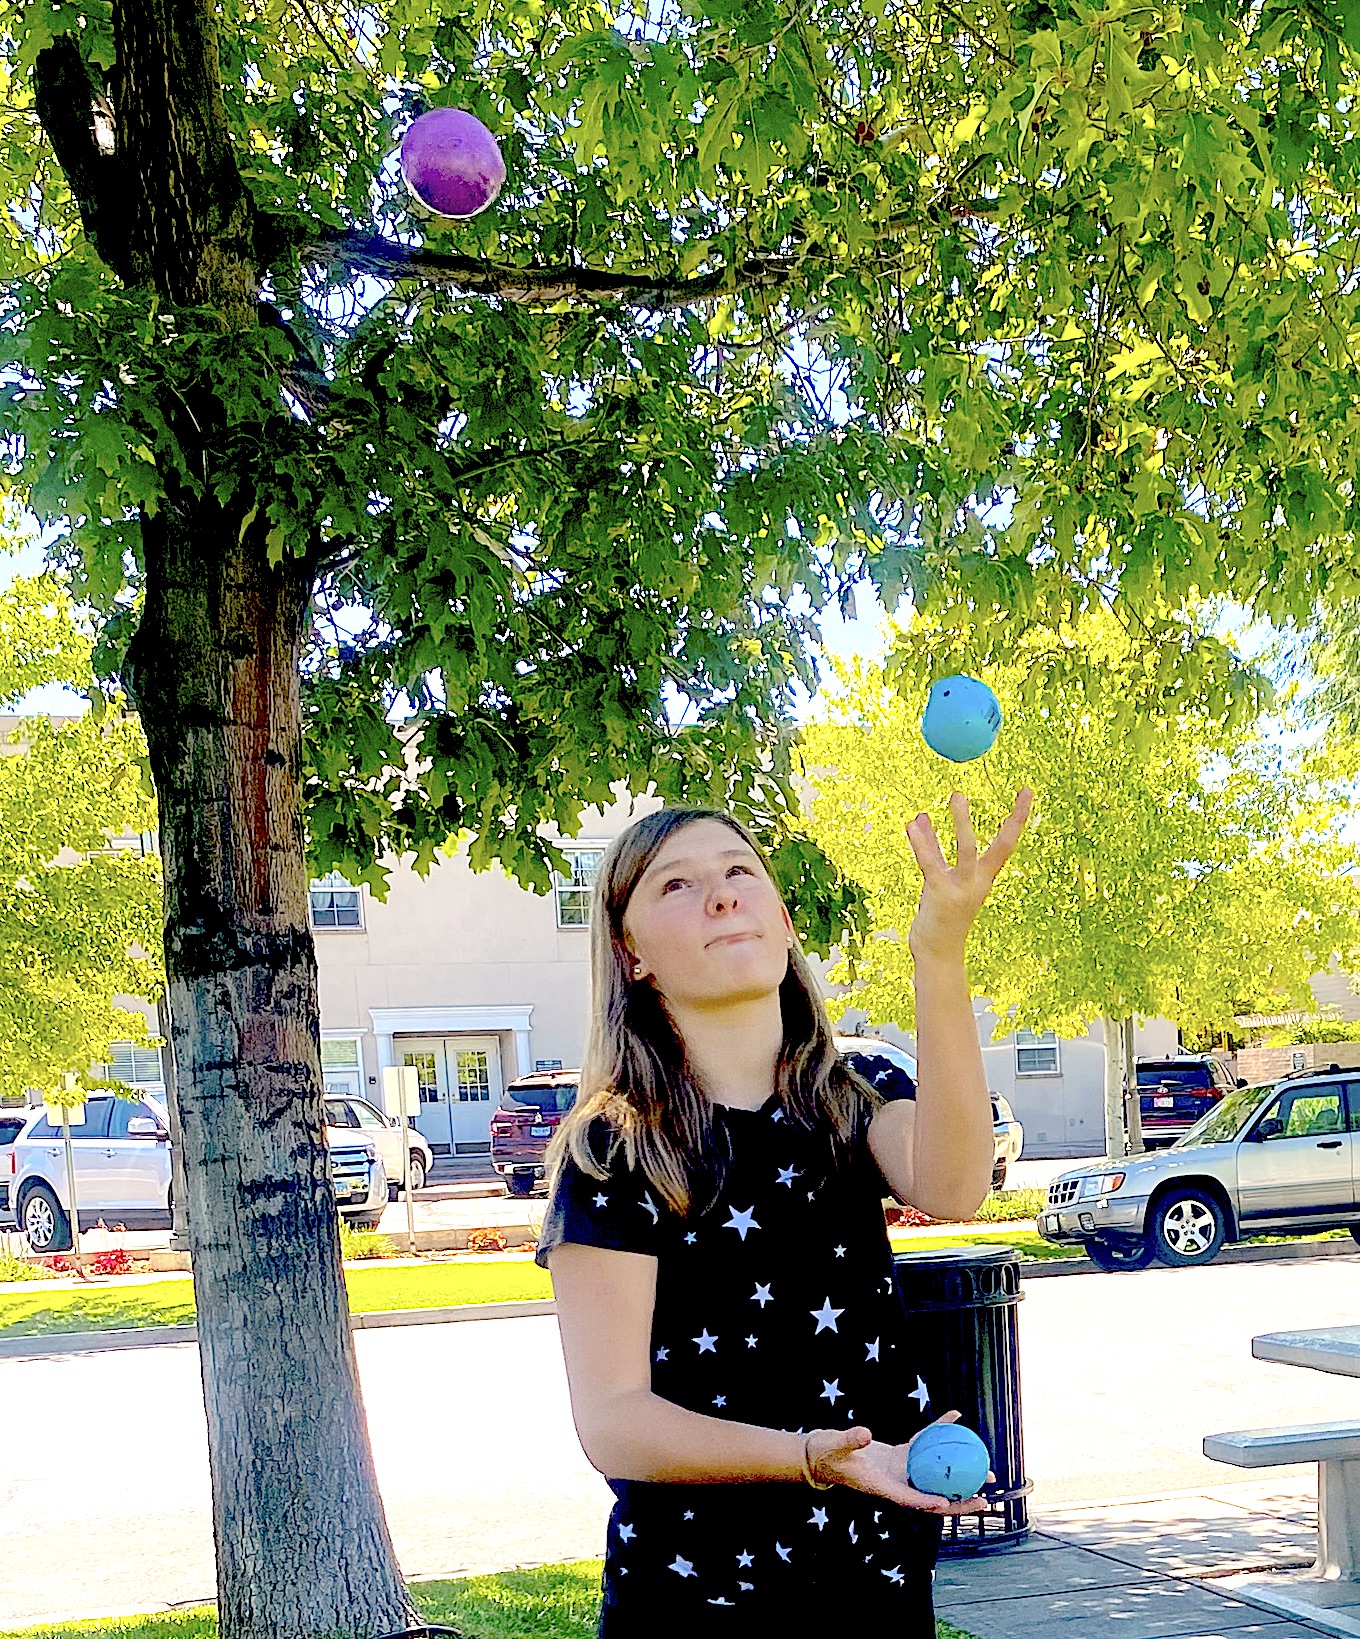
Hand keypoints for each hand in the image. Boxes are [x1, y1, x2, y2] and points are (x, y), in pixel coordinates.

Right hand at [806, 1411, 996, 1515]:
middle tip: (987, 1498)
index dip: (928, 1503)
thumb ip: (850, 1441)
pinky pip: (925, 1445)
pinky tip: (955, 1417)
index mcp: (883, 1487)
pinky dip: (939, 1432)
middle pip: (934, 1497)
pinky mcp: (901, 1456)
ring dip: (960, 1474)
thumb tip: (865, 1433)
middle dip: (961, 1501)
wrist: (824, 1453)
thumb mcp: (835, 1447)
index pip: (909, 1499)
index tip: (947, 1504)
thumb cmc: (827, 1454)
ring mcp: (901, 1471)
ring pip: (936, 1475)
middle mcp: (898, 1483)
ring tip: (987, 1468)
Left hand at [906, 788, 1032, 960]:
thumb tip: (921, 816)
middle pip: (999, 846)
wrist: (937, 954)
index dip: (1018, 817)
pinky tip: (912, 824)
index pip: (1006, 843)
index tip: (1026, 791)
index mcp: (982, 877)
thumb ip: (931, 847)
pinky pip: (931, 864)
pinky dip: (922, 842)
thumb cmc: (939, 916)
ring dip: (963, 823)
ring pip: (967, 850)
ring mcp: (961, 890)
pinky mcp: (940, 895)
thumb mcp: (938, 877)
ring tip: (958, 795)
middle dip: (1011, 819)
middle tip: (1015, 790)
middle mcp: (978, 882)